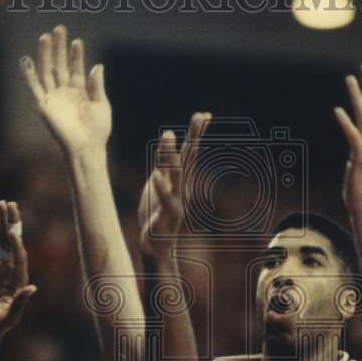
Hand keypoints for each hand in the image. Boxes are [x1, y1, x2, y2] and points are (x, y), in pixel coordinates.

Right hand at [0, 201, 36, 338]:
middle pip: (14, 242)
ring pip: (1, 240)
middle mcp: (12, 269)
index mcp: (20, 279)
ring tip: (2, 203)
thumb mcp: (10, 316)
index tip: (12, 232)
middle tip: (12, 205)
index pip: (20, 258)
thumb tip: (32, 288)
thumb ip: (20, 302)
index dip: (17, 245)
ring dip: (1, 222)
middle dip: (13, 224)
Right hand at [20, 24, 111, 157]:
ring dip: (46, 55)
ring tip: (46, 36)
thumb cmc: (97, 130)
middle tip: (60, 28)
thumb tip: (97, 66)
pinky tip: (26, 60)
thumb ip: (96, 85)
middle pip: (60, 65)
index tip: (77, 41)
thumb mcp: (101, 104)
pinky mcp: (44, 106)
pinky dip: (29, 74)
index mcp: (80, 91)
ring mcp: (53, 98)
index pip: (76, 68)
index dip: (76, 55)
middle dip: (59, 47)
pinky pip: (35, 87)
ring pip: (47, 71)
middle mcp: (65, 92)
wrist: (86, 147)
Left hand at [139, 113, 210, 258]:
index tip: (205, 114)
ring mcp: (176, 201)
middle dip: (194, 136)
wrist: (157, 246)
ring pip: (175, 176)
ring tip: (168, 134)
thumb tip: (169, 138)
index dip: (196, 133)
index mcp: (180, 179)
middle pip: (189, 158)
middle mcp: (182, 187)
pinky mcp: (166, 216)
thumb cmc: (158, 214)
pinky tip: (157, 175)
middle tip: (201, 116)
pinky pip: (165, 201)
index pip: (190, 152)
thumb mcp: (158, 184)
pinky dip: (162, 189)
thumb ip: (163, 164)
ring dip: (172, 156)